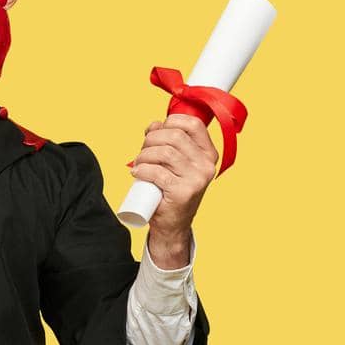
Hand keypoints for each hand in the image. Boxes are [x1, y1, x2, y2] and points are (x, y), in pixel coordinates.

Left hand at [130, 114, 218, 262]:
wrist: (172, 223)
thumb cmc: (170, 188)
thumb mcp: (175, 161)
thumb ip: (168, 140)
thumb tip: (155, 124)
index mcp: (208, 153)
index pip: (194, 124)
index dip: (170, 122)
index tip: (156, 131)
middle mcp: (207, 165)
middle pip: (174, 136)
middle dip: (151, 140)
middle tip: (142, 152)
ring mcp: (197, 179)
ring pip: (164, 152)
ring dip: (144, 155)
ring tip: (138, 164)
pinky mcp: (183, 192)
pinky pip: (157, 172)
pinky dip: (142, 170)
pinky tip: (137, 173)